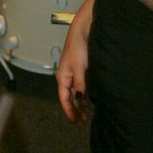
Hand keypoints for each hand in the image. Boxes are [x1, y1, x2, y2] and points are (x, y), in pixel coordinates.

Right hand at [56, 0, 91, 124]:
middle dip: (74, 110)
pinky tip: (90, 97)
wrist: (83, 30)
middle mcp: (66, 76)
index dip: (70, 112)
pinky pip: (80, 85)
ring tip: (87, 112)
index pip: (64, 99)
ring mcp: (73, 72)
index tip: (77, 122)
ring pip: (74, 92)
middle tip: (82, 121)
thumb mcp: (80, 68)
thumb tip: (81, 100)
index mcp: (62, 77)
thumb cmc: (78, 46)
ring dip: (80, 103)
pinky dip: (83, 94)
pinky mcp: (79, 68)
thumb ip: (80, 84)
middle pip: (68, 98)